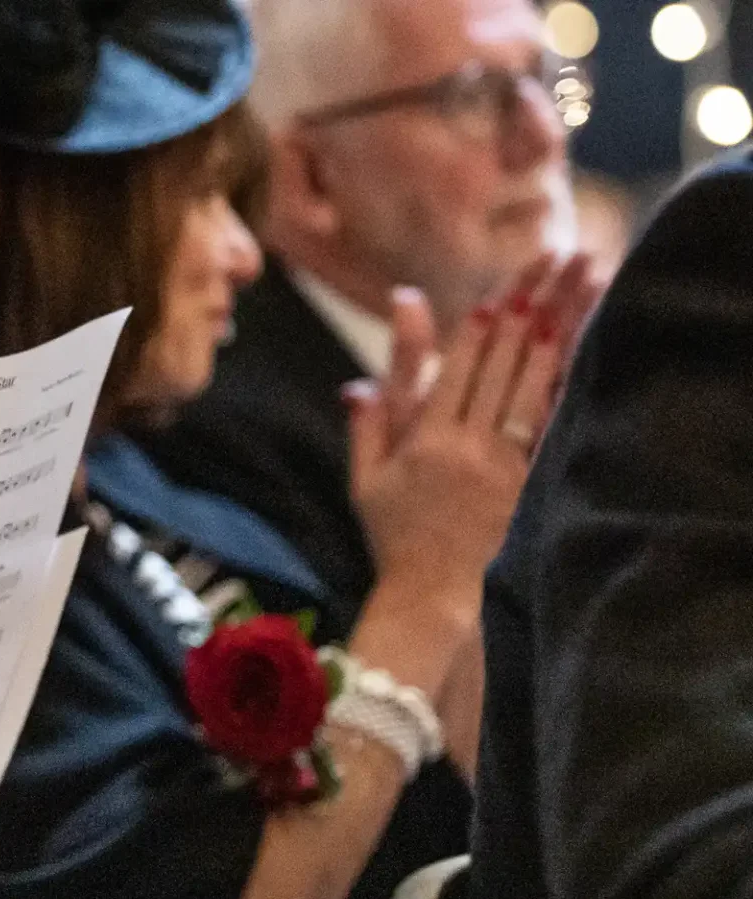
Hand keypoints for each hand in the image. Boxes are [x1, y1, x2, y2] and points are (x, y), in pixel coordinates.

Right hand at [347, 253, 599, 618]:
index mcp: (426, 444)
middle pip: (504, 363)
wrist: (437, 598)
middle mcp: (470, 448)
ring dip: (560, 327)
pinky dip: (569, 378)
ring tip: (582, 280)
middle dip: (531, 306)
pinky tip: (584, 347)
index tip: (503, 287)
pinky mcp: (533, 482)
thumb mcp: (366, 480)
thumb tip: (358, 379)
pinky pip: (554, 420)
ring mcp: (508, 466)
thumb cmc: (397, 538)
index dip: (482, 326)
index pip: (458, 370)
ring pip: (536, 383)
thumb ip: (371, 422)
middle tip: (557, 257)